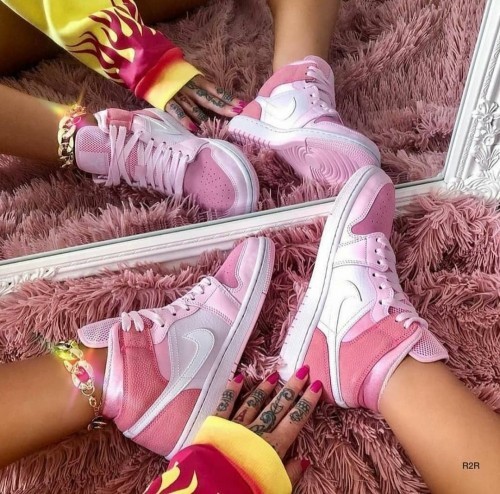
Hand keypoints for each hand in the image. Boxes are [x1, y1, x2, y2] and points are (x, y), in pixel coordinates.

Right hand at [166, 75, 246, 131]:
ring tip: (219, 126)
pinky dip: (184, 120)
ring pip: (194, 107)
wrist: (147, 62)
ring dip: (206, 117)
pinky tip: (193, 129)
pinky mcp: (165, 100)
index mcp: (196, 80)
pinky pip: (176, 111)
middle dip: (224, 108)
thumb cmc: (170, 71)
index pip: (216, 91)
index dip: (229, 98)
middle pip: (209, 100)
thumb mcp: (188, 75)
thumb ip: (200, 85)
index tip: (243, 106)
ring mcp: (178, 94)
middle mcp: (190, 88)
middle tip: (237, 115)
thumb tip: (215, 98)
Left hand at [214, 366, 321, 485]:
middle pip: (278, 405)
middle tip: (303, 371)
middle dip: (292, 388)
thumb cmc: (248, 490)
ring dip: (265, 387)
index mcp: (274, 445)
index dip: (307, 402)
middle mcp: (258, 430)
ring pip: (255, 401)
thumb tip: (305, 461)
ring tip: (275, 375)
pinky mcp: (218, 425)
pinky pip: (226, 404)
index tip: (316, 386)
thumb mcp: (276, 487)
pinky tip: (239, 378)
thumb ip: (290, 473)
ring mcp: (238, 425)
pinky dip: (232, 390)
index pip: (295, 419)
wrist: (215, 490)